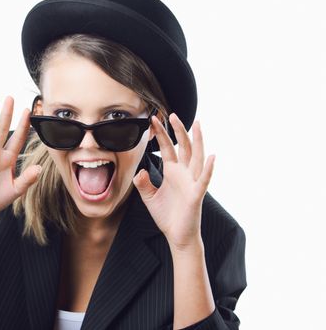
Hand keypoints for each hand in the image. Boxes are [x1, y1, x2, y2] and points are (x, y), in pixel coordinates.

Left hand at [132, 113, 214, 250]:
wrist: (177, 236)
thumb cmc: (167, 216)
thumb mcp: (149, 198)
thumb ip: (143, 184)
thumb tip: (139, 171)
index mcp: (172, 172)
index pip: (167, 148)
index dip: (161, 134)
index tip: (153, 119)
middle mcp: (184, 174)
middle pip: (183, 147)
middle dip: (178, 131)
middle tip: (172, 114)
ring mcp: (192, 182)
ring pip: (196, 157)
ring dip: (197, 141)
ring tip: (197, 124)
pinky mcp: (196, 195)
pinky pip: (203, 180)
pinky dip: (208, 169)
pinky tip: (211, 157)